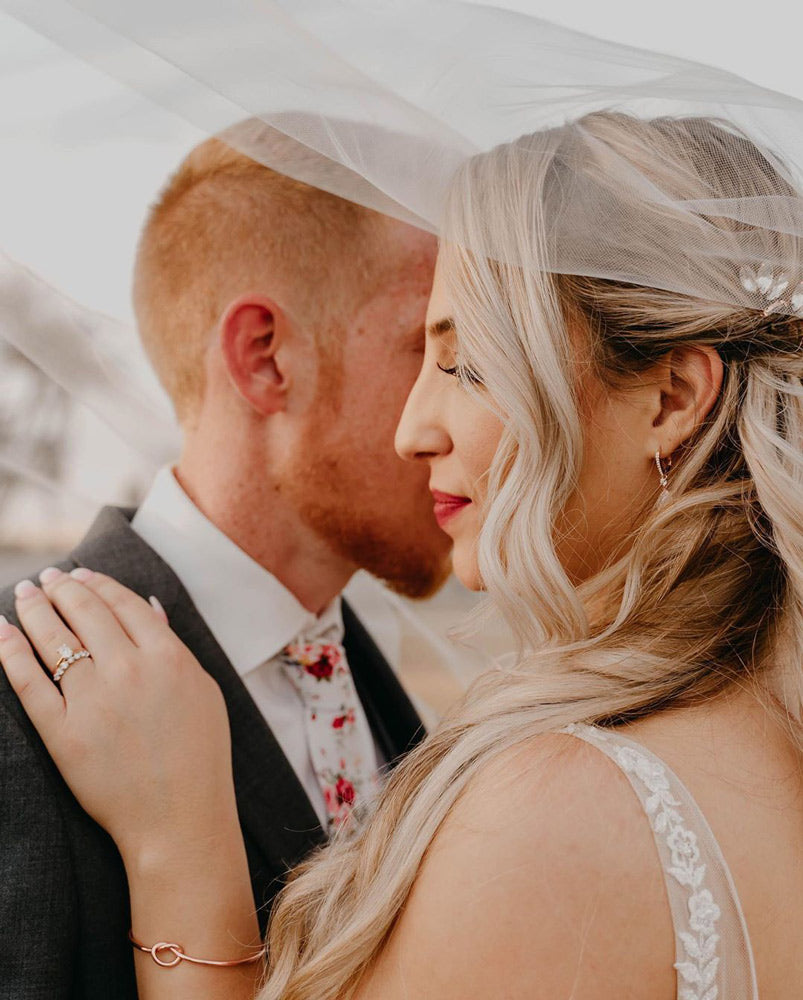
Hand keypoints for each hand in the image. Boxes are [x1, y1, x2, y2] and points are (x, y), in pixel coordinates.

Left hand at [0, 569, 237, 866]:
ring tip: (25, 593)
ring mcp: (94, 702)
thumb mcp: (202, 690)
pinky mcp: (63, 734)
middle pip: (86, 613)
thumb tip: (150, 605)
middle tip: (47, 577)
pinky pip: (29, 684)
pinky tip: (1, 632)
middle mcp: (129, 671)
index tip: (81, 574)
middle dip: (62, 587)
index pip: (123, 604)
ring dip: (35, 609)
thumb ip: (174, 645)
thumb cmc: (199, 755)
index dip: (98, 583)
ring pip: (55, 640)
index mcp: (168, 657)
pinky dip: (11, 652)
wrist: (179, 819)